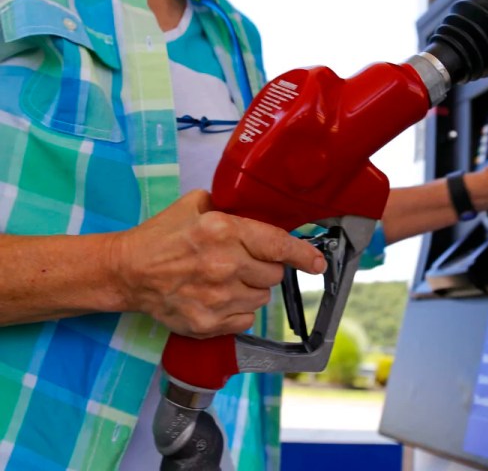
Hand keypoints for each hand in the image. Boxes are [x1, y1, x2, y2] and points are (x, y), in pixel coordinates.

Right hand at [109, 190, 325, 337]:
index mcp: (223, 231)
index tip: (318, 263)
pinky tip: (217, 298)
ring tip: (224, 280)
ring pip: (261, 298)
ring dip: (250, 289)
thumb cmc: (161, 237)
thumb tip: (266, 216)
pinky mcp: (208, 324)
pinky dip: (237, 311)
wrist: (127, 272)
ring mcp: (217, 298)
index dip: (303, 255)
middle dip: (264, 267)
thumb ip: (232, 208)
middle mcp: (225, 265)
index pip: (278, 246)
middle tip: (242, 262)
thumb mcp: (195, 205)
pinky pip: (246, 320)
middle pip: (274, 274)